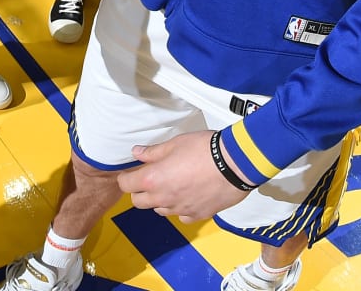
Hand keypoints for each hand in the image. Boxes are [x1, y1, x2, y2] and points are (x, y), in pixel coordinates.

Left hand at [117, 131, 248, 222]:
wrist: (234, 164)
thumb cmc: (204, 150)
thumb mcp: (175, 144)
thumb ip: (153, 152)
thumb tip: (137, 153)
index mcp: (153, 180)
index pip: (126, 185)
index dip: (127, 178)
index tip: (131, 173)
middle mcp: (163, 199)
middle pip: (139, 202)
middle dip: (140, 191)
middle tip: (151, 177)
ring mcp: (180, 210)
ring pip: (160, 210)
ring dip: (160, 200)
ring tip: (173, 184)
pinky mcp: (197, 215)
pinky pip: (181, 216)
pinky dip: (181, 208)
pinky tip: (189, 195)